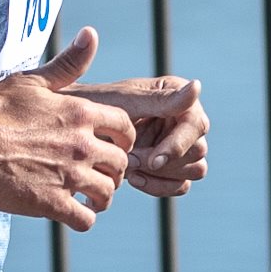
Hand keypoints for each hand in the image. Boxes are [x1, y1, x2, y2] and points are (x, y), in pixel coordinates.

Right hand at [0, 26, 133, 231]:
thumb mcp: (31, 80)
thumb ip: (67, 63)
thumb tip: (91, 34)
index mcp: (79, 113)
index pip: (125, 128)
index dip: (122, 139)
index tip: (111, 145)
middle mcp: (81, 145)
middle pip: (121, 164)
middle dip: (113, 170)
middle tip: (98, 173)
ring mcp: (69, 176)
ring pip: (107, 193)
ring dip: (101, 196)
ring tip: (88, 197)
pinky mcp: (53, 203)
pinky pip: (86, 219)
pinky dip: (83, 217)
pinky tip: (72, 212)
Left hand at [63, 73, 208, 197]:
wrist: (72, 127)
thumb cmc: (94, 106)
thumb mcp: (124, 102)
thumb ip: (161, 100)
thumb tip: (198, 86)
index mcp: (178, 95)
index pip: (196, 126)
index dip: (177, 145)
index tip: (151, 160)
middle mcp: (184, 118)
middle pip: (198, 151)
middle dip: (164, 162)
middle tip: (130, 162)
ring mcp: (180, 142)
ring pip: (194, 170)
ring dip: (162, 175)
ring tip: (130, 169)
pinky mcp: (171, 164)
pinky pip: (181, 184)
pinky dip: (159, 186)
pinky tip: (134, 178)